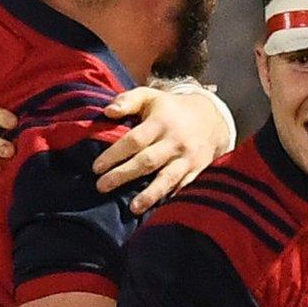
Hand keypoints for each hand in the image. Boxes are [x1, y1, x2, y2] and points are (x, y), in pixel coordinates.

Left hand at [95, 86, 231, 212]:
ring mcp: (188, 158)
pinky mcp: (199, 170)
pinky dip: (172, 198)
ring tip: (133, 208)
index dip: (114, 154)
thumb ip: (128, 100)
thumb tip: (108, 112)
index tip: (96, 168)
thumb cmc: (171, 109)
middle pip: (147, 161)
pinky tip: (159, 209)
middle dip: (123, 175)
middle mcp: (175, 141)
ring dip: (150, 194)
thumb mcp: (150, 97)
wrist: (212, 118)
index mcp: (161, 122)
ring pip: (168, 178)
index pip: (134, 140)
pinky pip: (185, 186)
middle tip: (101, 187)